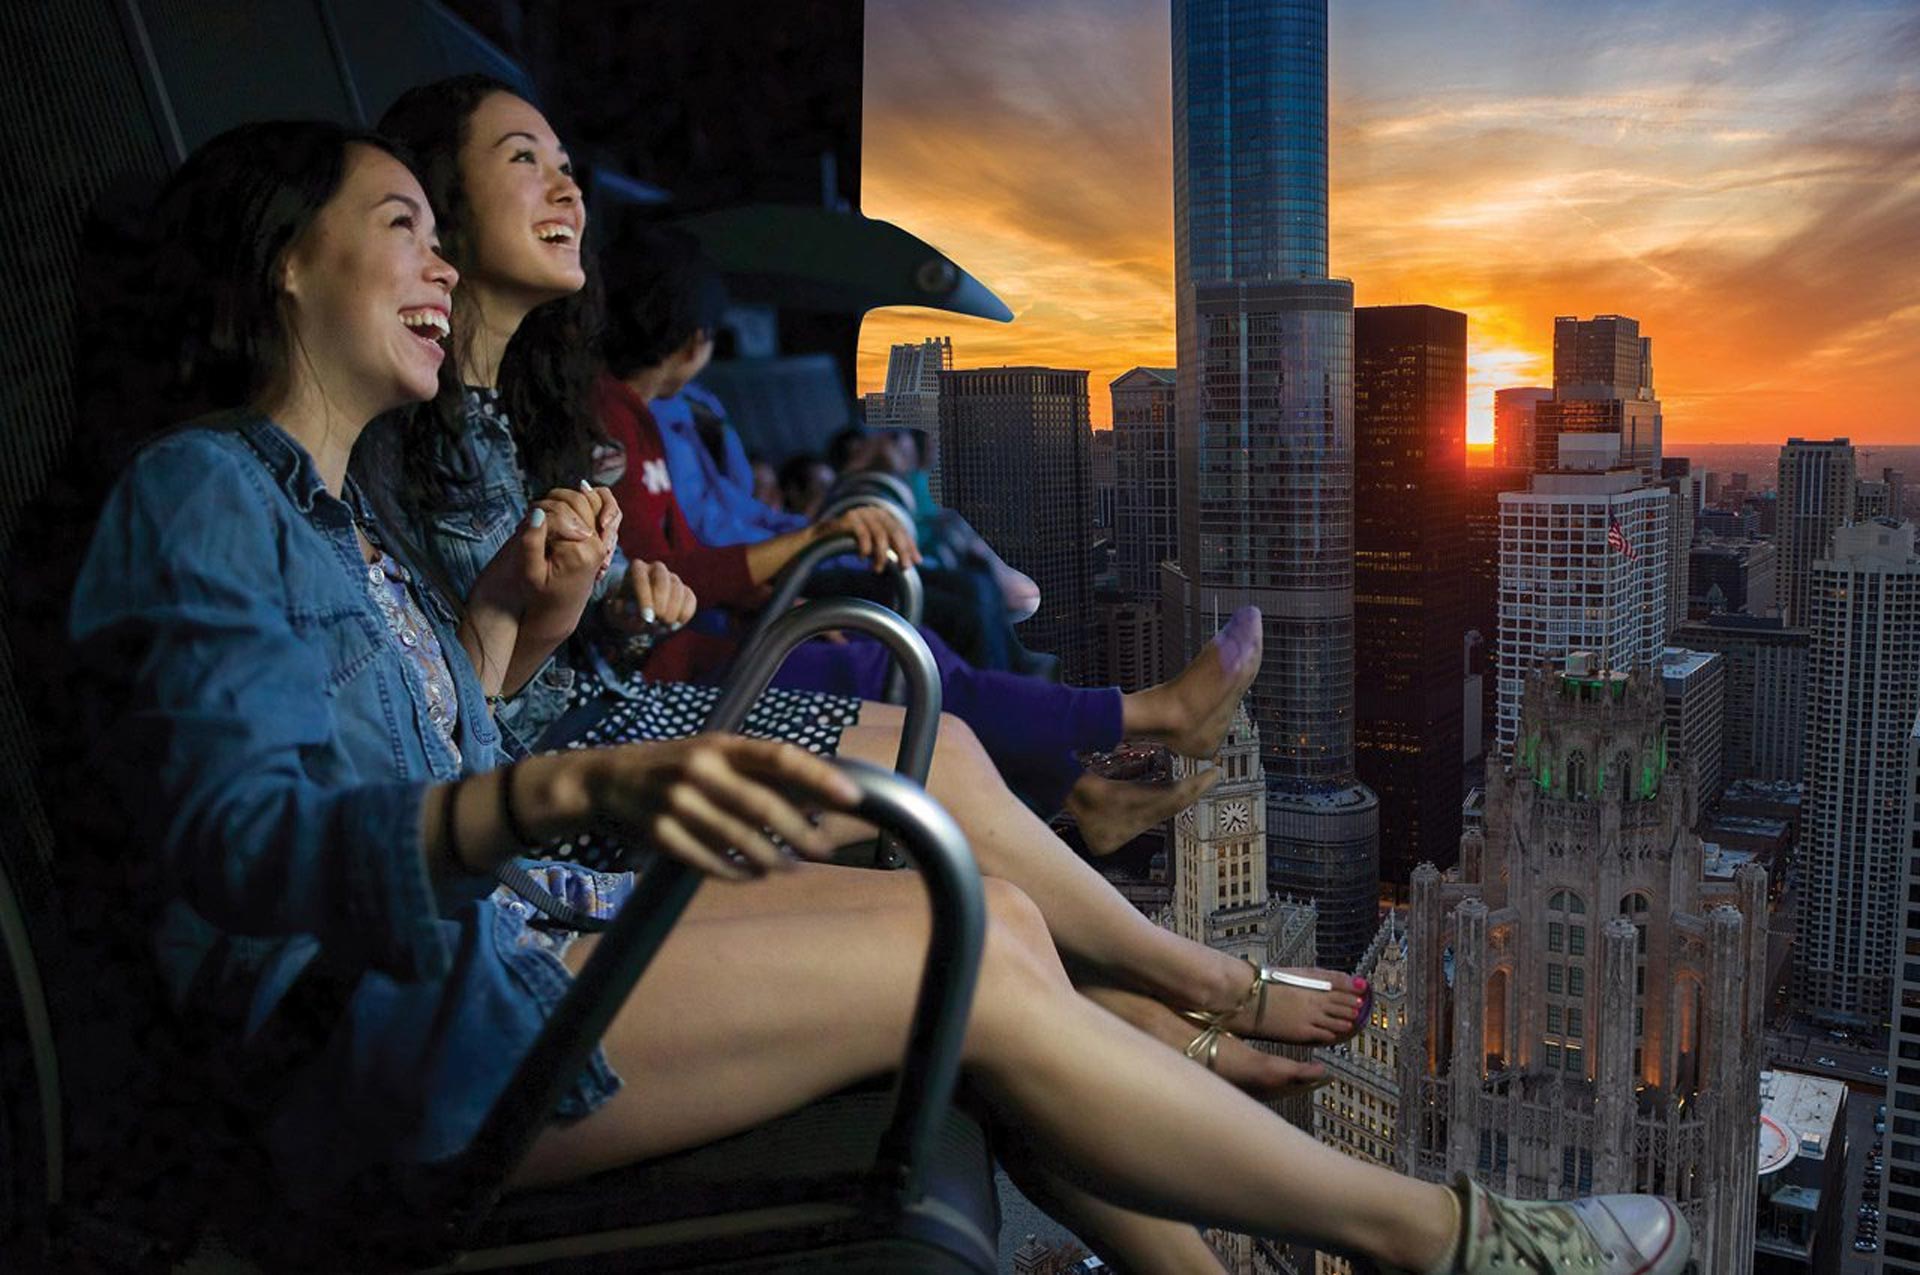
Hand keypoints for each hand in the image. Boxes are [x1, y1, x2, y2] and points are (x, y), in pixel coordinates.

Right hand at [471, 484, 616, 653]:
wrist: (560, 608)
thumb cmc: (541, 593)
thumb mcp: (530, 572)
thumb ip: (531, 541)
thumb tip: (537, 511)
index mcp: (581, 551)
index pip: (561, 511)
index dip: (540, 510)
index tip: (529, 522)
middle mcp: (597, 544)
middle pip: (579, 500)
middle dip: (555, 501)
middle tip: (537, 513)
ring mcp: (602, 540)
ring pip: (589, 500)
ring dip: (566, 499)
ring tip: (548, 512)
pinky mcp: (600, 538)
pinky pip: (597, 507)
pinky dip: (582, 501)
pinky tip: (567, 505)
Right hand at [586, 735, 861, 879]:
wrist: (605, 780)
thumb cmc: (674, 766)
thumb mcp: (713, 754)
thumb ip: (758, 772)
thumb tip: (819, 795)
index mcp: (721, 744)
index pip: (780, 757)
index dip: (819, 777)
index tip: (851, 797)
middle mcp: (700, 768)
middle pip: (764, 806)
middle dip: (801, 833)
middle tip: (824, 849)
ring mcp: (677, 802)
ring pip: (739, 840)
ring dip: (773, 859)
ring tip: (791, 868)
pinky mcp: (660, 833)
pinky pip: (708, 861)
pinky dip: (736, 872)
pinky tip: (753, 875)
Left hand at [603, 560, 697, 633]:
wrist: (637, 615)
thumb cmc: (624, 611)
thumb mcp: (616, 613)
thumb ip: (620, 611)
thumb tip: (632, 611)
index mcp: (636, 569)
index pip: (640, 575)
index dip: (645, 596)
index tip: (646, 617)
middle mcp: (656, 569)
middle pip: (662, 577)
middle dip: (661, 599)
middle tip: (659, 619)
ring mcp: (672, 579)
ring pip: (678, 588)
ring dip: (673, 609)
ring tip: (665, 625)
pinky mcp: (685, 591)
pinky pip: (690, 599)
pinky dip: (685, 613)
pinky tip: (676, 624)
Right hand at [816, 503, 919, 572]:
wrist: (820, 538)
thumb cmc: (849, 543)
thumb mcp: (873, 544)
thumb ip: (890, 547)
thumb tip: (915, 560)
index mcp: (882, 515)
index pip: (901, 530)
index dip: (910, 545)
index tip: (917, 561)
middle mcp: (874, 511)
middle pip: (894, 532)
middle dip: (901, 551)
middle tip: (905, 568)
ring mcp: (861, 512)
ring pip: (880, 535)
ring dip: (881, 555)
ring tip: (877, 569)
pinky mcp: (849, 518)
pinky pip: (862, 534)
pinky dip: (865, 548)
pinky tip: (862, 558)